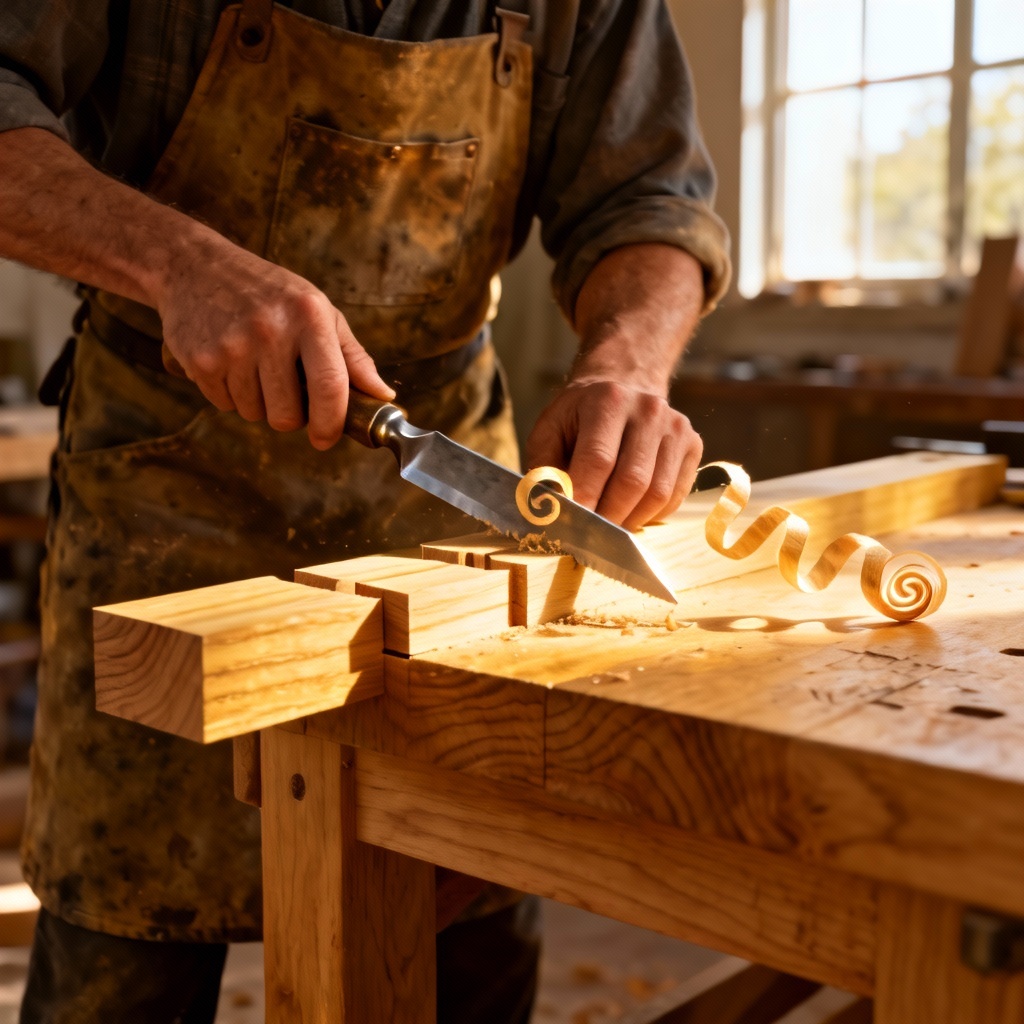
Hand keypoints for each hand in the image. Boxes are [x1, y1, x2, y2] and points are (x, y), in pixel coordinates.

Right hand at [157, 236, 393, 449]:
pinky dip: (232, 395)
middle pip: (289, 415)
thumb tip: (382, 395)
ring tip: (255, 367)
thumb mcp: (318, 311)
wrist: (196, 267)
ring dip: (260, 404)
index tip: (326, 438)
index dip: (331, 423)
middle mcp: (271, 330)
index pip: (330, 387)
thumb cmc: (269, 293)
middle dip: (291, 416)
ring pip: (256, 414)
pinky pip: (226, 405)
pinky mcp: (201, 360)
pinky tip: (231, 363)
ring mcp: (232, 346)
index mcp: (309, 316)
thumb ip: (352, 357)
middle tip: (286, 390)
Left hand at [525, 378, 702, 530]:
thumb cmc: (580, 416)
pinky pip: (674, 495)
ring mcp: (676, 427)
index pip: (598, 460)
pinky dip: (651, 514)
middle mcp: (648, 410)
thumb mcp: (550, 429)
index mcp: (607, 400)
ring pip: (657, 493)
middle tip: (589, 537)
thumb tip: (549, 509)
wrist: (623, 384)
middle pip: (632, 481)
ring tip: (608, 528)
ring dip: (630, 521)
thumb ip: (545, 466)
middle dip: (608, 517)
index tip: (571, 526)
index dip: (585, 498)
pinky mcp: (692, 445)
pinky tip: (631, 512)